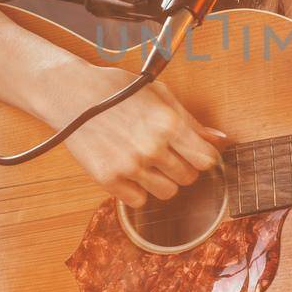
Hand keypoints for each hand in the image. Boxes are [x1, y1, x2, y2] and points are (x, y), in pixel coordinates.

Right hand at [58, 64, 226, 206]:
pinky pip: (139, 201)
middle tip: (166, 154)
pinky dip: (137, 190)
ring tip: (147, 162)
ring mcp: (130, 166)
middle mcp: (152, 147)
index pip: (206, 160)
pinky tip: (129, 170)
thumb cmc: (117, 90)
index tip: (195, 154)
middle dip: (182, 167)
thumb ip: (191, 121)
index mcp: (168, 124)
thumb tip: (219, 140)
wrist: (72, 95)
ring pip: (168, 193)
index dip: (203, 158)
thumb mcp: (159, 95)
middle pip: (189, 178)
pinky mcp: (108, 179)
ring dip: (162, 180)